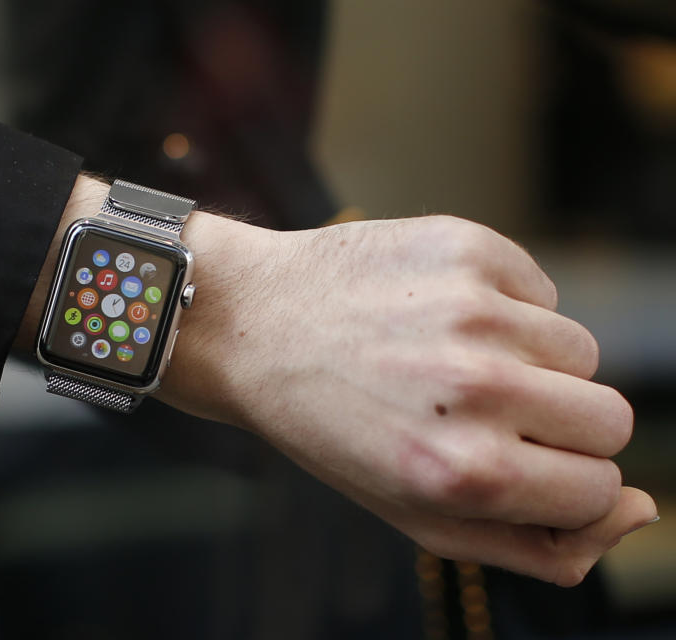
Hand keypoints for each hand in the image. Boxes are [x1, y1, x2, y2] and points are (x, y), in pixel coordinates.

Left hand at [162, 213, 656, 585]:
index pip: (601, 487)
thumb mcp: (413, 513)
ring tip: (447, 360)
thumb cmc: (332, 428)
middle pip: (610, 417)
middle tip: (483, 412)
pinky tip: (435, 314)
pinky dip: (505, 307)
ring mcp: (475, 308)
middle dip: (560, 424)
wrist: (253, 326)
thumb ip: (533, 544)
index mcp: (464, 471)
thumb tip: (639, 509)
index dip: (559, 480)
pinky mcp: (468, 245)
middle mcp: (477, 387)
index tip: (511, 463)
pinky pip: (540, 291)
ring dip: (530, 361)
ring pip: (580, 349)